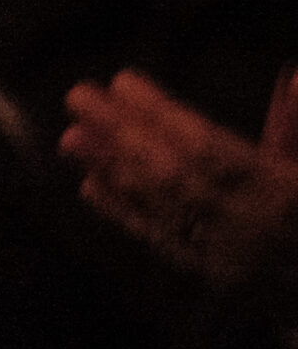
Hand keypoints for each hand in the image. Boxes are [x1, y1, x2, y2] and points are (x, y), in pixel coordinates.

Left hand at [61, 67, 297, 292]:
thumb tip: (292, 75)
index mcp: (281, 191)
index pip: (210, 148)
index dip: (162, 115)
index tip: (123, 82)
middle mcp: (248, 222)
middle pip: (171, 173)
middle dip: (120, 132)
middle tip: (78, 96)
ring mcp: (224, 251)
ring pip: (159, 206)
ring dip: (111, 168)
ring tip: (72, 138)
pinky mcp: (209, 273)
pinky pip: (160, 239)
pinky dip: (123, 211)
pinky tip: (91, 183)